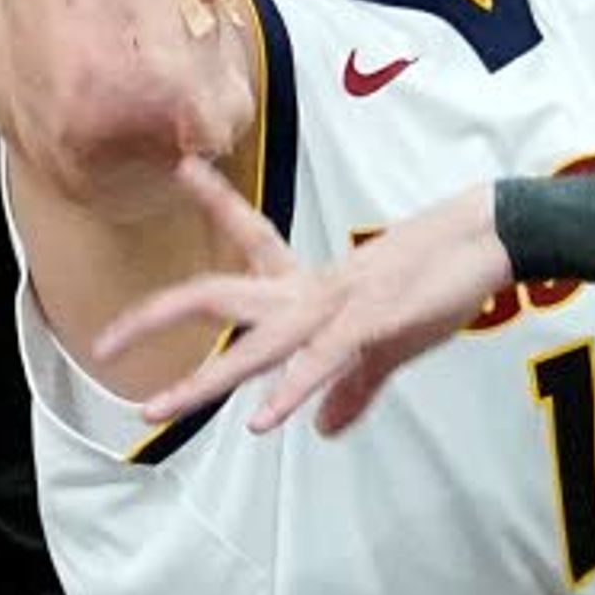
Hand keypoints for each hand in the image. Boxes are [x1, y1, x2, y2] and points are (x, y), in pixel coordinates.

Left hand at [97, 159, 511, 433]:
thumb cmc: (436, 282)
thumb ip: (349, 389)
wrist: (489, 240)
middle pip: (216, 295)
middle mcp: (306, 289)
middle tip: (105, 343)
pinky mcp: (368, 324)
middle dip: (157, 317)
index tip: (179, 163)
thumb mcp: (387, 344)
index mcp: (308, 284)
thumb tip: (320, 431)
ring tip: (159, 409)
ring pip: (255, 343)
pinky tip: (266, 421)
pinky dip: (291, 391)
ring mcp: (333, 305)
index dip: (210, 201)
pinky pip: (320, 362)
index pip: (246, 235)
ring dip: (205, 380)